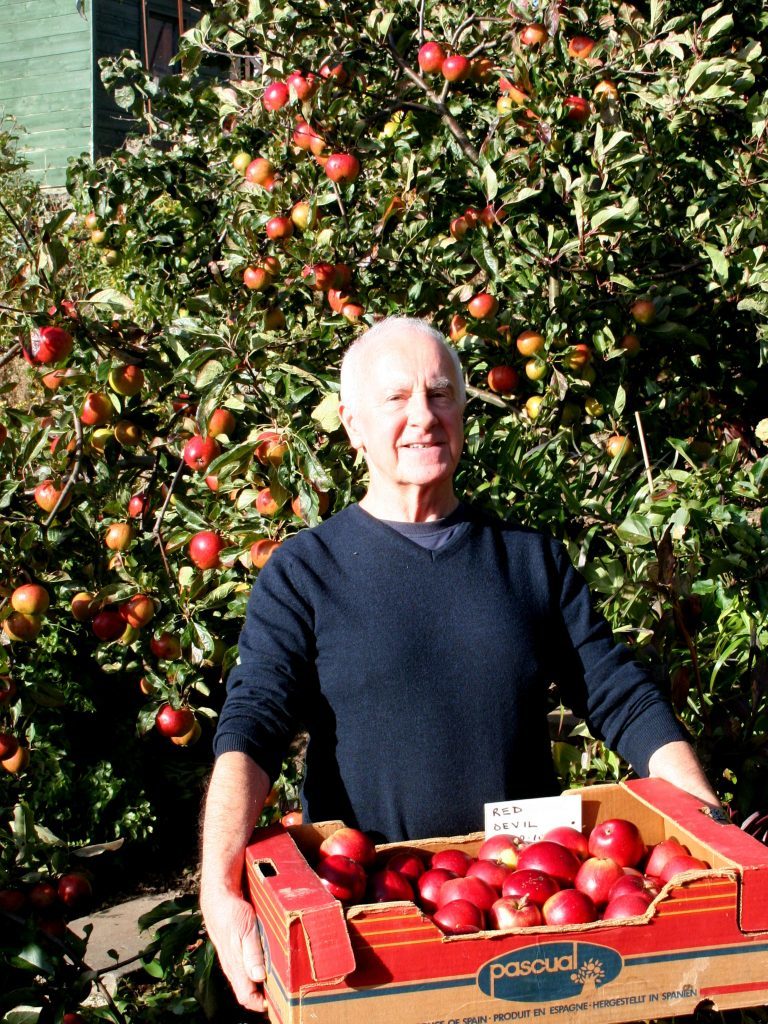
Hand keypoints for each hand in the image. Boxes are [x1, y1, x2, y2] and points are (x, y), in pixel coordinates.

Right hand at [203, 888, 266, 1012]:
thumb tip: (259, 978)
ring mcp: (232, 961)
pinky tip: (266, 967)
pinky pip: (244, 970)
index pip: (246, 997)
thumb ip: (252, 954)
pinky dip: (256, 973)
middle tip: (282, 994)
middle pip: (247, 992)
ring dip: (260, 986)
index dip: (260, 1004)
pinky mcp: (233, 953)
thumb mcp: (246, 930)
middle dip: (263, 997)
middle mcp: (233, 967)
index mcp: (235, 965)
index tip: (277, 1004)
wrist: (218, 899)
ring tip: (278, 982)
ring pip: (246, 982)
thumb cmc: (232, 913)